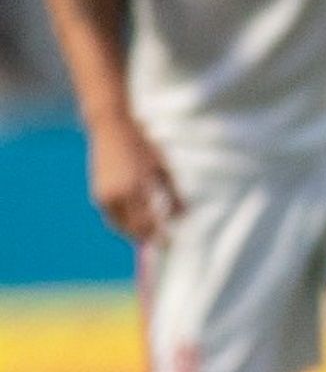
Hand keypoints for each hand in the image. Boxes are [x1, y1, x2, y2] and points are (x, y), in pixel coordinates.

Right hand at [86, 114, 181, 243]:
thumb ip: (173, 193)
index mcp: (136, 187)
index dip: (159, 236)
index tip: (170, 243)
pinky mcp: (98, 194)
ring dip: (133, 233)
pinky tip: (135, 222)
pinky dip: (123, 223)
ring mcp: (104, 196)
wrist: (111, 127)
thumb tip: (183, 216)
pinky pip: (111, 217)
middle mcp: (117, 195)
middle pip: (132, 229)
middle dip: (146, 238)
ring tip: (149, 235)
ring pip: (119, 226)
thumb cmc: (143, 143)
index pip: (148, 222)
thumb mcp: (163, 166)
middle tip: (160, 243)